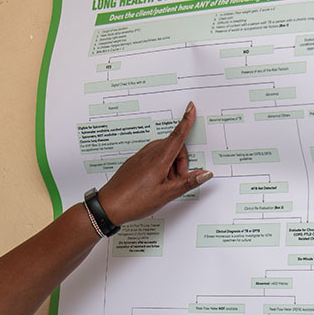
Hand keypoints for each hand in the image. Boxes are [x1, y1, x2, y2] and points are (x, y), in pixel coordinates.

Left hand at [96, 102, 211, 224]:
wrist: (108, 206)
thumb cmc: (134, 201)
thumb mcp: (165, 194)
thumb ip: (187, 182)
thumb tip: (204, 174)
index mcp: (159, 159)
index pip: (177, 136)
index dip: (186, 121)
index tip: (191, 108)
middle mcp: (148, 155)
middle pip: (173, 146)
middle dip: (181, 159)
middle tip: (179, 178)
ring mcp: (140, 158)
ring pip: (162, 151)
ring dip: (170, 164)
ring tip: (166, 183)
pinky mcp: (134, 163)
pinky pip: (152, 157)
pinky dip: (160, 165)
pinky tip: (156, 182)